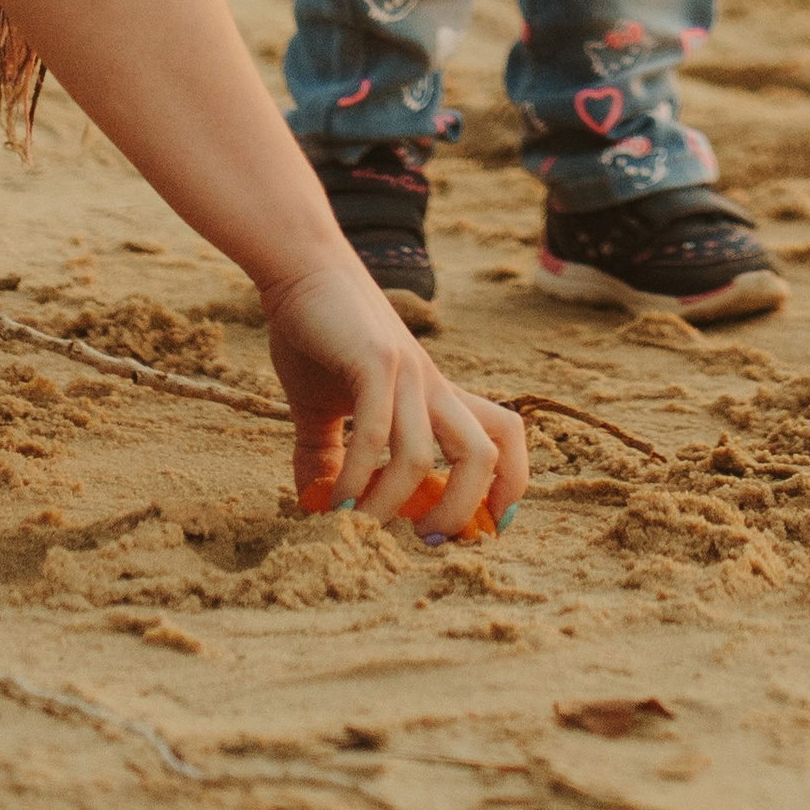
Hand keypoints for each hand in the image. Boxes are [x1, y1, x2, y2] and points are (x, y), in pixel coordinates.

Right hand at [258, 254, 528, 541]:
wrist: (299, 270)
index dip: (510, 482)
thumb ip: (327, 452)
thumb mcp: (323, 405)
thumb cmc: (317, 334)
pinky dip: (355, 476)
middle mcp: (432, 385)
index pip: (504, 433)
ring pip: (425, 455)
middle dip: (464, 509)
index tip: (487, 530)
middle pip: (486, 451)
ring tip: (358, 523)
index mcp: (435, 394)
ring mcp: (407, 372)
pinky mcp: (374, 361)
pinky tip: (333, 497)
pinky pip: (375, 434)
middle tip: (424, 539)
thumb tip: (314, 501)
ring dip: (392, 503)